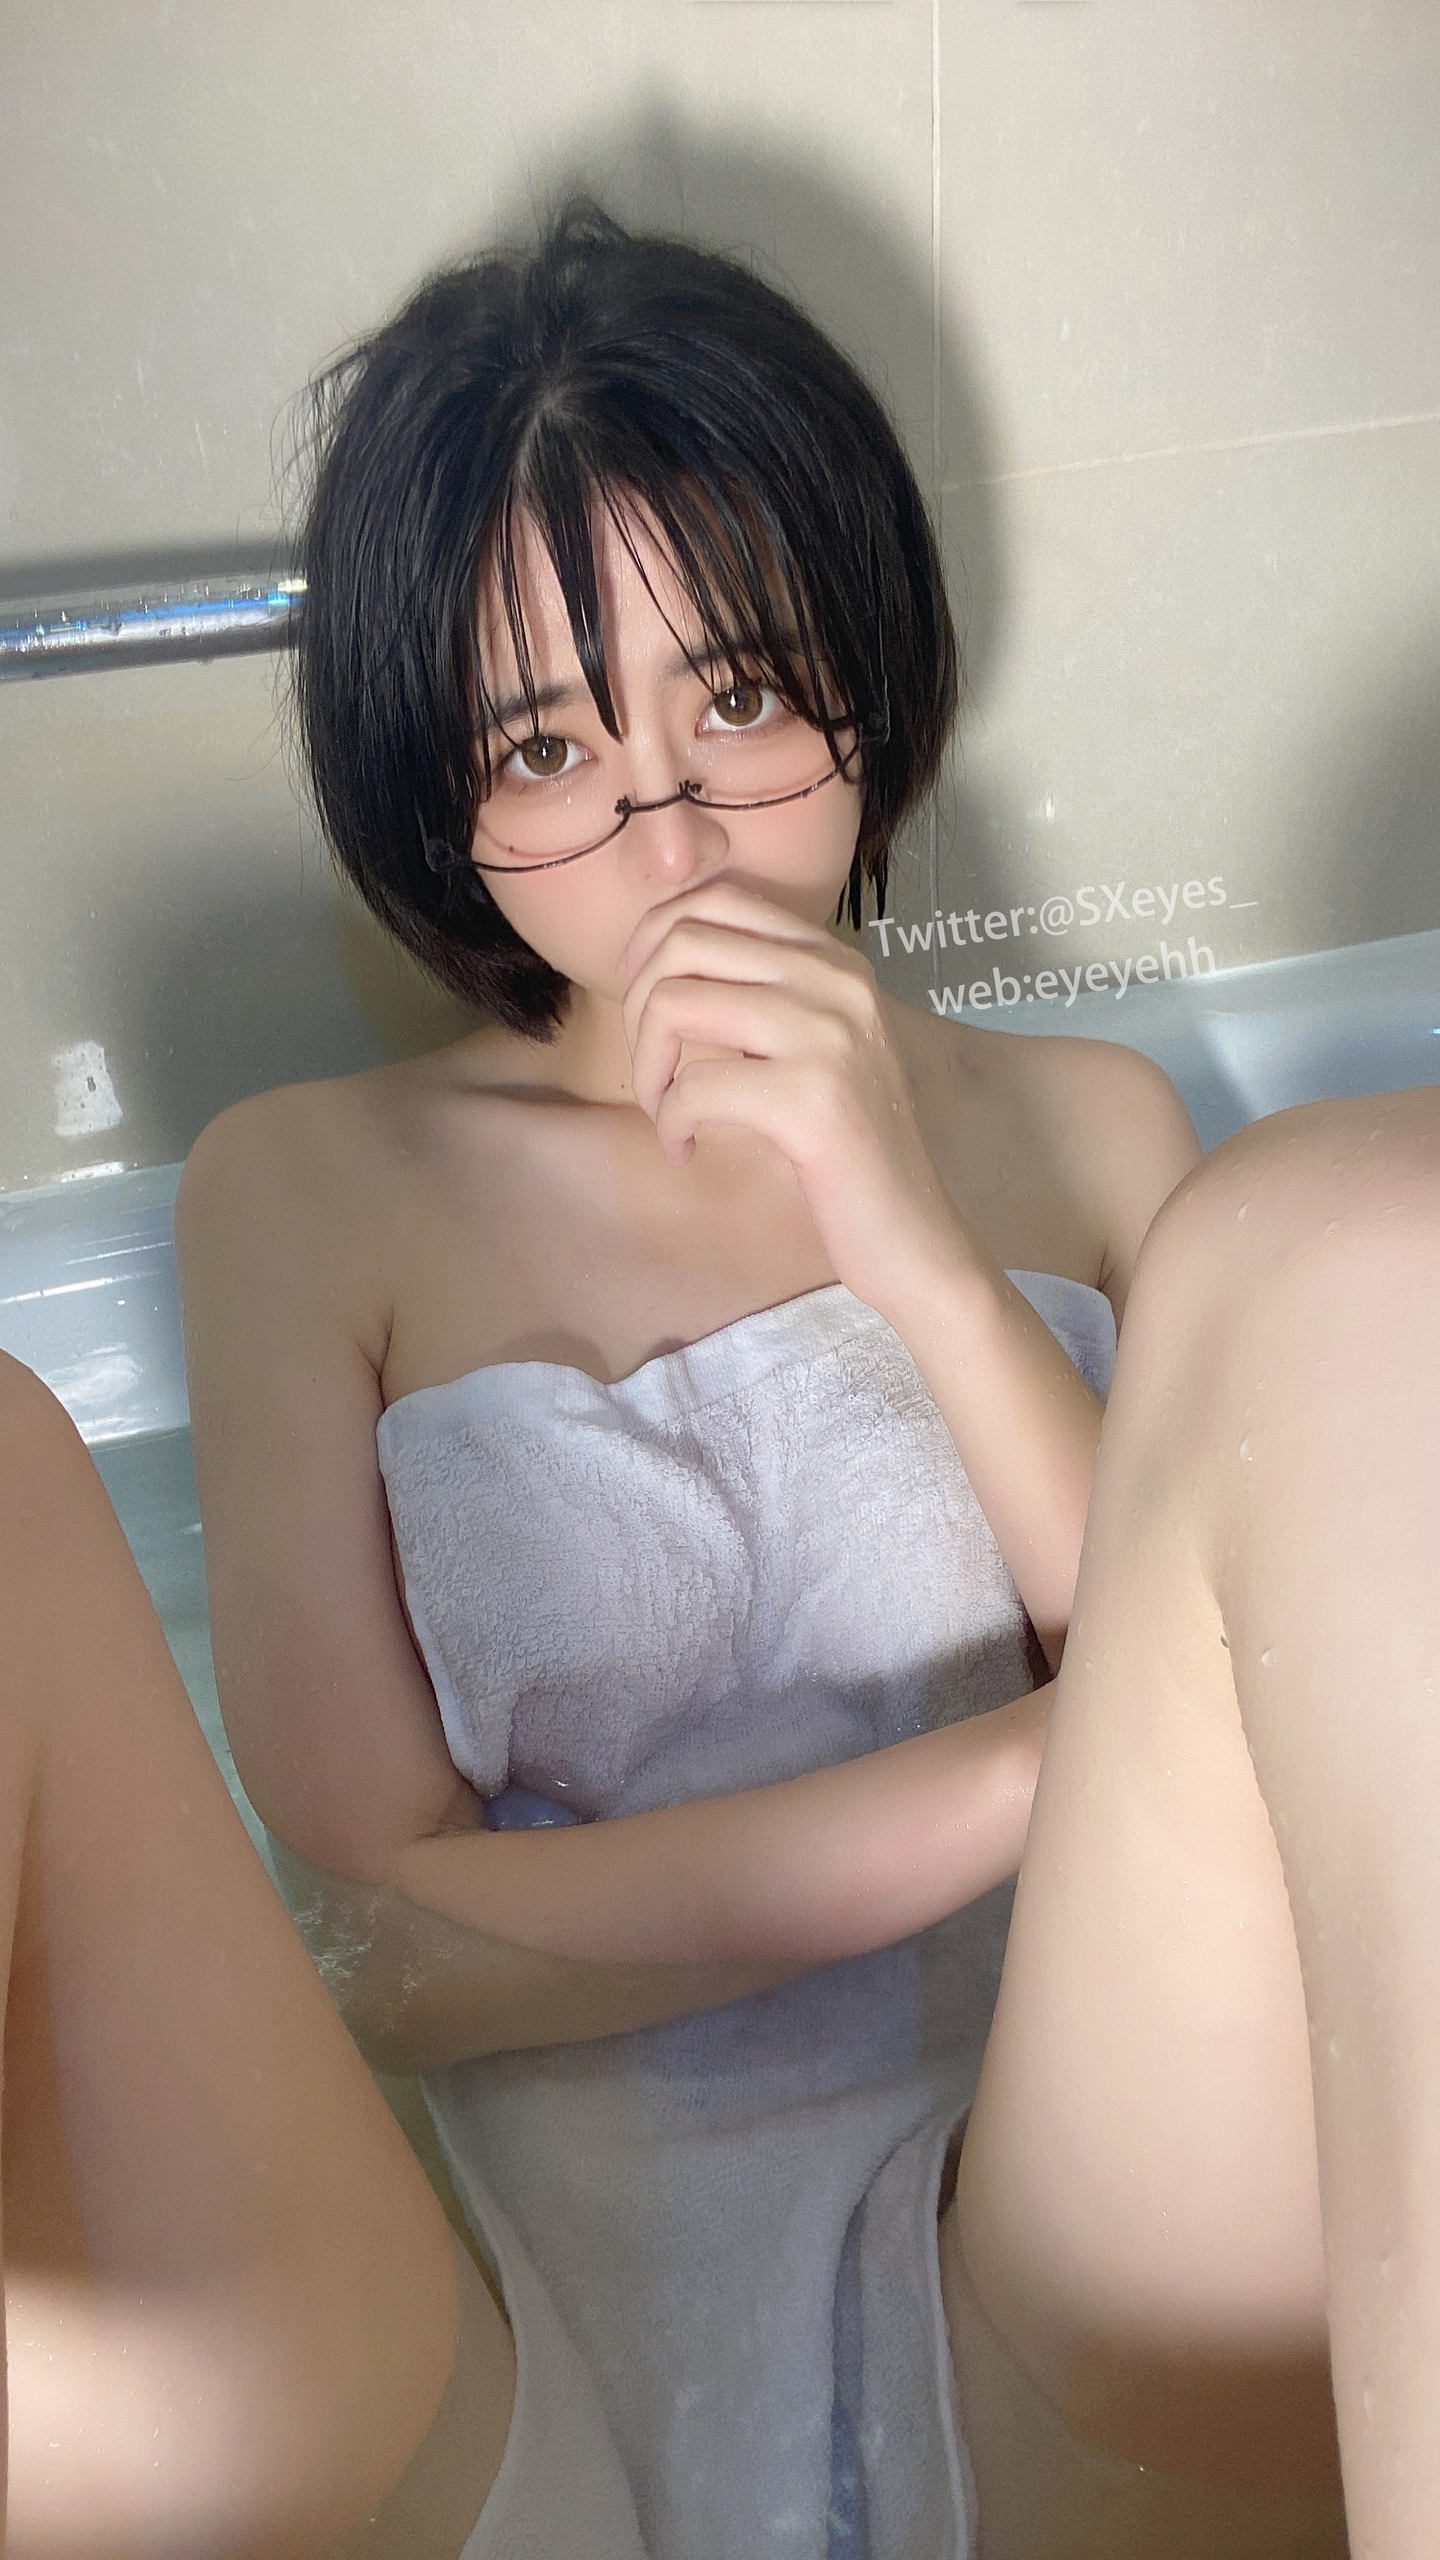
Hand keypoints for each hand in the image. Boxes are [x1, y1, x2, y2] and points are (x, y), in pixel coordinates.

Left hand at [616, 877, 973, 1313]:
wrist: (913, 1234)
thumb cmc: (849, 1148)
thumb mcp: (815, 1047)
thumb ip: (762, 995)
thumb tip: (661, 960)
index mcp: (837, 961)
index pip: (720, 899)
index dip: (654, 938)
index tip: (642, 996)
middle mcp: (838, 983)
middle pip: (684, 942)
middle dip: (638, 1008)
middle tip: (652, 1070)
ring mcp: (829, 1037)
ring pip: (676, 1004)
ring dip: (647, 1067)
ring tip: (664, 1111)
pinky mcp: (812, 1101)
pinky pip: (692, 1089)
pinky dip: (670, 1124)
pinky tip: (686, 1152)